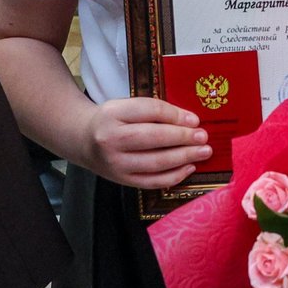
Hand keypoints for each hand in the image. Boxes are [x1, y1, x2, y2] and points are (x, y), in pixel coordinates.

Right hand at [82, 97, 209, 188]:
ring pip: (155, 162)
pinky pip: (152, 181)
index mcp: (113, 113)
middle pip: (154, 137)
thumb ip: (153, 111)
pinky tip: (189, 167)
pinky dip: (174, 176)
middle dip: (183, 138)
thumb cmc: (113, 121)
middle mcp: (111, 139)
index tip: (195, 119)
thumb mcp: (126, 107)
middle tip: (203, 137)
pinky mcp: (122, 180)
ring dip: (184, 157)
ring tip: (203, 152)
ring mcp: (116, 163)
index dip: (175, 115)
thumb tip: (190, 121)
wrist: (84, 141)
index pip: (150, 111)